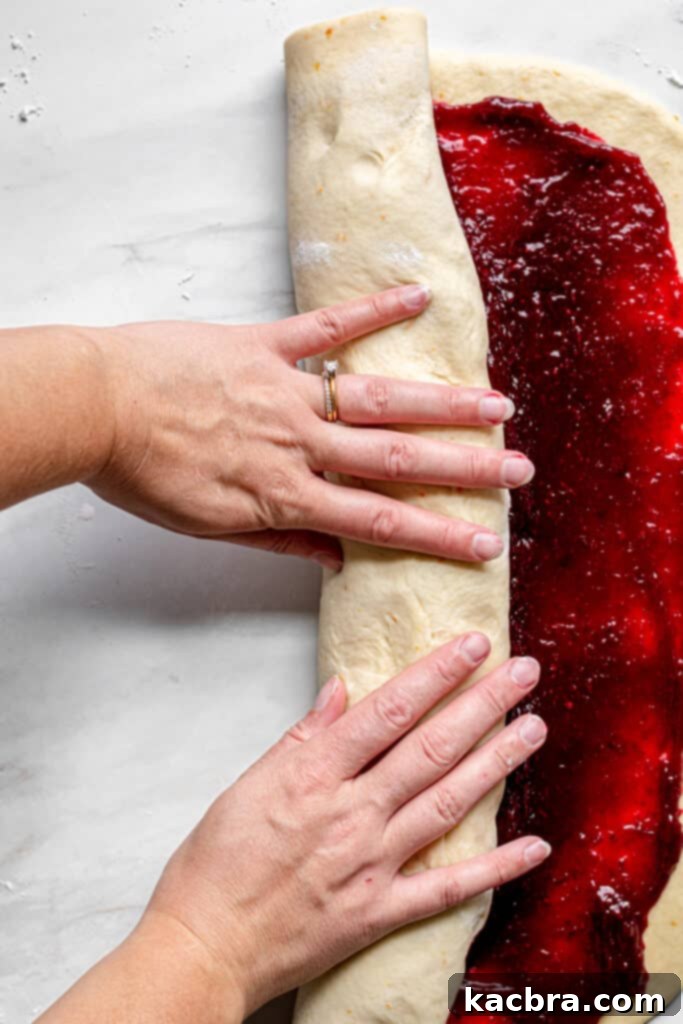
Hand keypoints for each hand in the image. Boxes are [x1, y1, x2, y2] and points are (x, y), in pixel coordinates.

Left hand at [90, 285, 531, 566]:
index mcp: (283, 494)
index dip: (435, 536)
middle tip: (518, 472)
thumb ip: (279, 539)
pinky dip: (373, 311)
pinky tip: (418, 300)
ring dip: (441, 403)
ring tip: (497, 406)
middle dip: (463, 469)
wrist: (95, 406)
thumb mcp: (209, 526)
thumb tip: (336, 558)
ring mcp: (285, 390)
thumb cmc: (145, 470)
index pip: (376, 523)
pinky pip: (326, 327)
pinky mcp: (264, 344)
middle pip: (395, 460)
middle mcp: (297, 444)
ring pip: (376, 398)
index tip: (484, 544)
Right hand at [145, 633, 548, 1015]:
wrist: (205, 945)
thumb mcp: (248, 783)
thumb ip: (302, 736)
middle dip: (482, 704)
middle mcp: (351, 814)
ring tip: (534, 729)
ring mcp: (371, 864)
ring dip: (497, 764)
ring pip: (448, 804)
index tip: (472, 645)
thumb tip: (340, 689)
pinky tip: (534, 846)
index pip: (389, 710)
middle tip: (524, 672)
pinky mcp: (379, 912)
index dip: (436, 673)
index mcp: (314, 775)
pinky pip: (447, 889)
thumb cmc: (216, 864)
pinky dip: (495, 868)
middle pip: (430, 748)